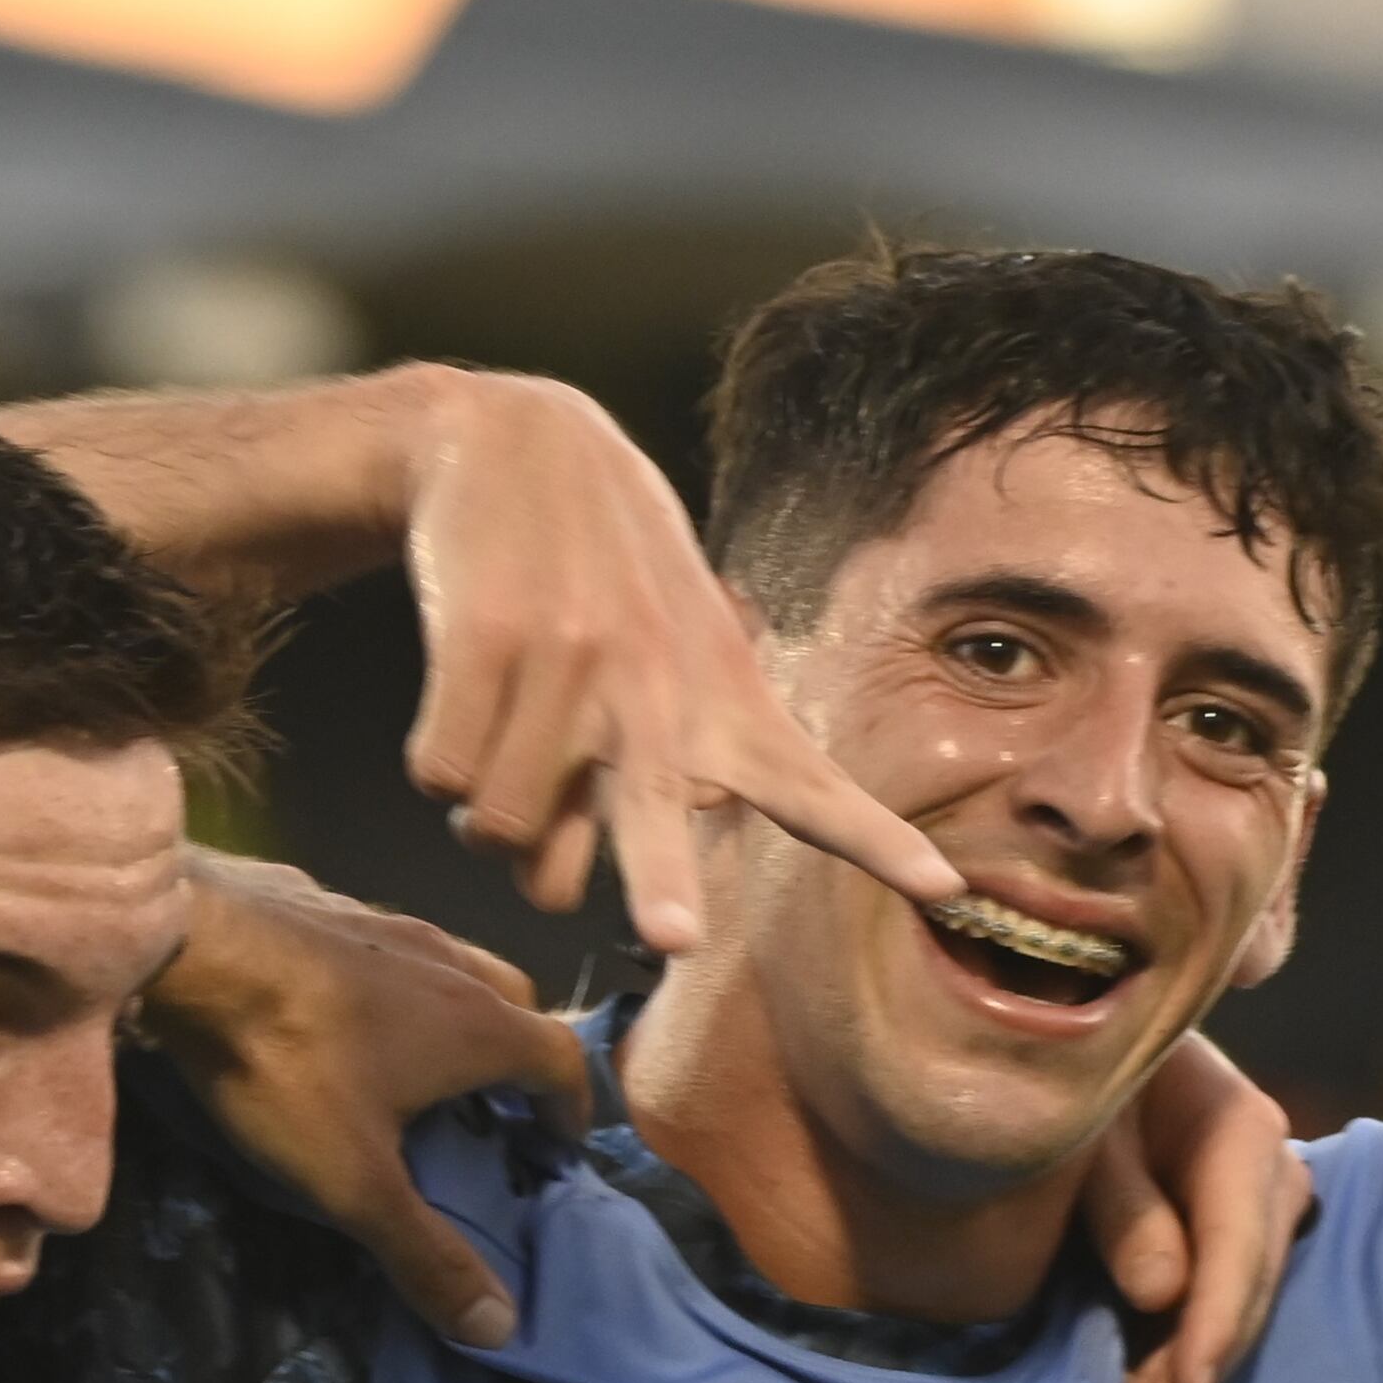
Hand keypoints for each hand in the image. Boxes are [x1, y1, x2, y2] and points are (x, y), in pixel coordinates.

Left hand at [146, 853, 594, 1347]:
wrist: (186, 941)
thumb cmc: (286, 1062)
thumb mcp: (354, 1179)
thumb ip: (425, 1253)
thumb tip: (501, 1327)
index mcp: (477, 1023)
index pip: (562, 1060)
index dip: (571, 1109)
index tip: (556, 1148)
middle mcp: (448, 963)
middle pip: (517, 1006)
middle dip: (520, 1059)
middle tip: (496, 1109)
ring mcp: (386, 923)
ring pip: (453, 969)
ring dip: (459, 1017)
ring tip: (423, 1065)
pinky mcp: (327, 907)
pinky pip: (386, 950)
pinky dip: (393, 987)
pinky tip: (346, 1015)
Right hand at [395, 372, 961, 953]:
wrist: (509, 444)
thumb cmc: (598, 591)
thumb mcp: (680, 661)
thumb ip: (670, 784)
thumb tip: (591, 899)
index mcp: (722, 700)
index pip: (812, 786)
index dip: (876, 840)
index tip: (944, 884)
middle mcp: (656, 689)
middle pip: (658, 822)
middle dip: (663, 883)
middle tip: (677, 938)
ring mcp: (570, 664)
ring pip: (504, 832)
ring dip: (489, 817)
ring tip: (506, 743)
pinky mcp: (485, 641)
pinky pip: (439, 775)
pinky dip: (437, 759)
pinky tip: (461, 695)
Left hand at [1077, 1035, 1310, 1382]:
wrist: (1071, 1041)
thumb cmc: (1072, 1066)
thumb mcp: (1086, 1121)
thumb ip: (1121, 1200)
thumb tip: (1161, 1293)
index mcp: (1238, 1126)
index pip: (1238, 1242)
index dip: (1213, 1322)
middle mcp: (1263, 1171)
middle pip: (1242, 1292)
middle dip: (1190, 1376)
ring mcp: (1248, 1209)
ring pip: (1230, 1311)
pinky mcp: (1217, 1237)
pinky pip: (1209, 1307)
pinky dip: (1173, 1359)